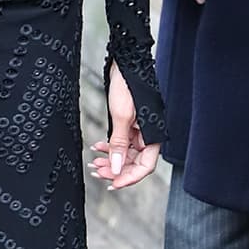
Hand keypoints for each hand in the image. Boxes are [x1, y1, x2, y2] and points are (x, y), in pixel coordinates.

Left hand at [89, 66, 160, 189]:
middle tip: (98, 172)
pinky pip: (122, 143)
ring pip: (126, 154)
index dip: (129, 178)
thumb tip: (116, 167)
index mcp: (153, 135)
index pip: (145, 167)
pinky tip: (98, 148)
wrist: (125, 65)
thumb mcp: (121, 117)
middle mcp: (148, 135)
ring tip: (95, 163)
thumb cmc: (128, 86)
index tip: (113, 184)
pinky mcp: (130, 125)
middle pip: (134, 163)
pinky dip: (110, 147)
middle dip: (116, 169)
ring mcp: (139, 131)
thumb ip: (119, 144)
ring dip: (111, 160)